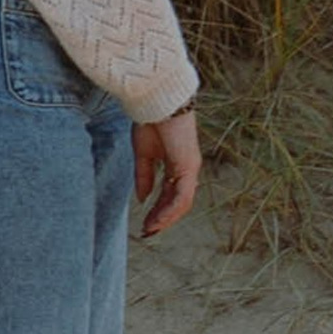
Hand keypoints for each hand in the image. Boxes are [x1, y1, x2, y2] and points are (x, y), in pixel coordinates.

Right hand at [133, 102, 198, 236]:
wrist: (156, 102)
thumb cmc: (151, 121)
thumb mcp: (143, 154)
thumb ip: (144, 176)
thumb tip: (142, 198)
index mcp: (177, 165)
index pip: (170, 194)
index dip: (158, 210)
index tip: (145, 223)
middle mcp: (187, 169)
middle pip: (178, 202)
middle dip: (162, 219)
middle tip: (147, 231)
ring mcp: (190, 168)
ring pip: (182, 203)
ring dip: (166, 218)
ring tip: (150, 229)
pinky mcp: (188, 166)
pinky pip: (182, 196)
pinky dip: (170, 210)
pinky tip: (158, 219)